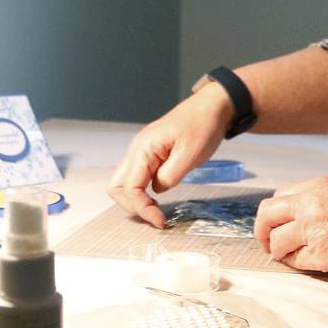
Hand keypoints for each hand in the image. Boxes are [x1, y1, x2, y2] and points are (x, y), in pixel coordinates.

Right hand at [107, 86, 233, 226]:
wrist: (211, 107)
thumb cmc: (202, 125)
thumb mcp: (190, 155)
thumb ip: (170, 176)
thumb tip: (157, 191)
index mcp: (144, 149)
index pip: (130, 188)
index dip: (142, 208)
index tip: (160, 221)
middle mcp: (137, 150)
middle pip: (117, 187)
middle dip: (132, 206)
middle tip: (155, 216)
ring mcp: (141, 152)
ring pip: (123, 183)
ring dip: (136, 200)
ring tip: (157, 210)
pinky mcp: (149, 155)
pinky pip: (136, 177)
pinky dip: (142, 192)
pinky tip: (157, 197)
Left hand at [254, 176, 327, 279]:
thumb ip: (320, 201)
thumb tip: (299, 217)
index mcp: (318, 187)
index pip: (279, 197)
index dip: (273, 214)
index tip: (274, 225)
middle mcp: (310, 204)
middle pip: (267, 215)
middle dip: (262, 232)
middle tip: (267, 244)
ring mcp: (313, 229)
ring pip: (277, 241)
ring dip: (279, 251)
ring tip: (290, 256)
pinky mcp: (321, 255)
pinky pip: (296, 262)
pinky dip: (297, 264)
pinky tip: (310, 263)